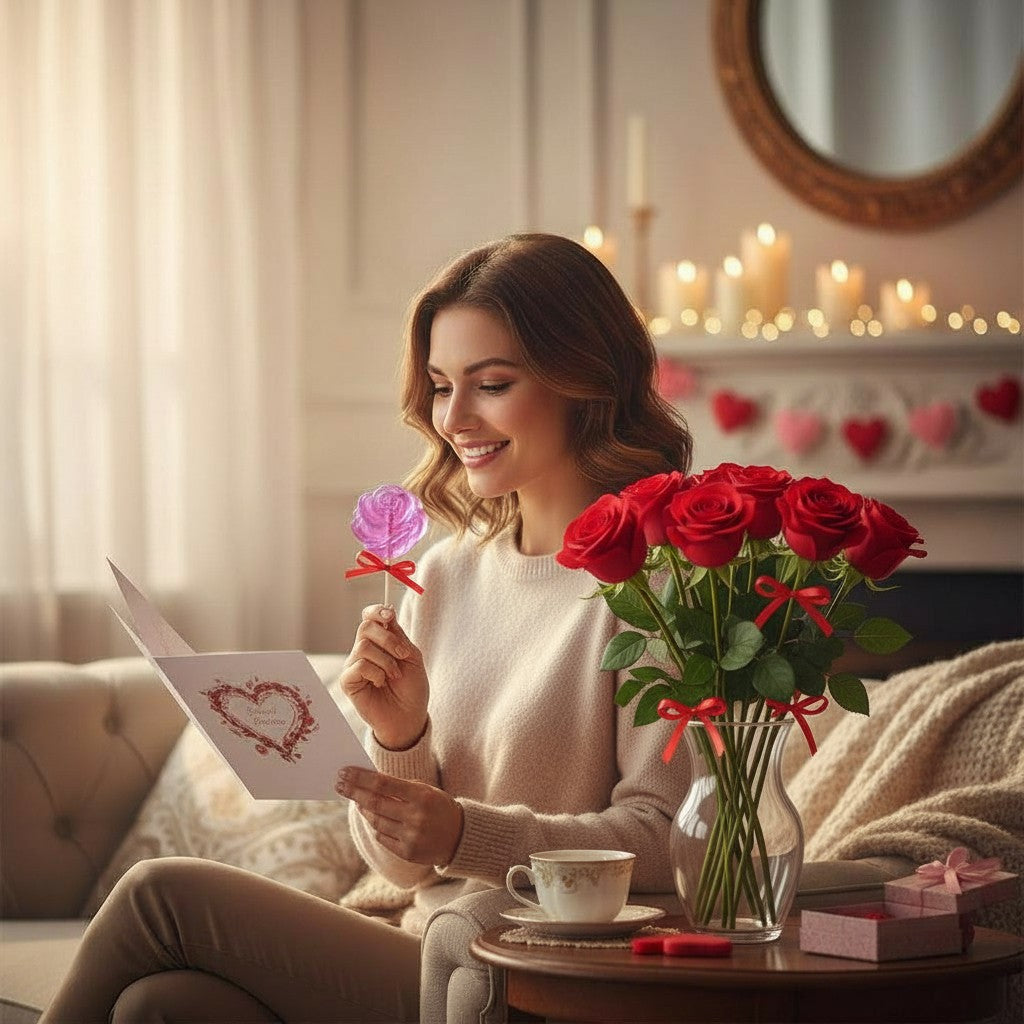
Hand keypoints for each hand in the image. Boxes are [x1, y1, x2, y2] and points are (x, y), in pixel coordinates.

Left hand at [336, 767, 463, 866]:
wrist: (460, 837)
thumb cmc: (439, 807)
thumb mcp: (426, 791)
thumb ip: (400, 787)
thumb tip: (368, 782)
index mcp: (421, 796)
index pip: (383, 783)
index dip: (361, 777)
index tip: (345, 771)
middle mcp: (415, 817)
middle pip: (374, 803)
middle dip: (354, 792)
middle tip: (339, 784)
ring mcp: (411, 836)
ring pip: (376, 821)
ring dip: (363, 809)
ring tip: (357, 800)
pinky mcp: (407, 853)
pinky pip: (382, 837)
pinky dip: (376, 826)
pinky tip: (374, 818)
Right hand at [339, 604, 428, 749]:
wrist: (409, 716)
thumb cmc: (411, 688)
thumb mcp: (411, 656)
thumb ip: (398, 635)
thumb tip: (388, 610)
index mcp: (379, 641)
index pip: (369, 617)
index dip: (376, 611)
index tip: (389, 615)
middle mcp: (363, 650)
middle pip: (365, 627)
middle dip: (388, 639)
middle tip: (402, 655)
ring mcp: (354, 665)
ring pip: (363, 646)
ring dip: (385, 660)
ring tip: (394, 675)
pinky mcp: (348, 682)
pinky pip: (358, 665)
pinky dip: (375, 673)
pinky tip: (380, 684)